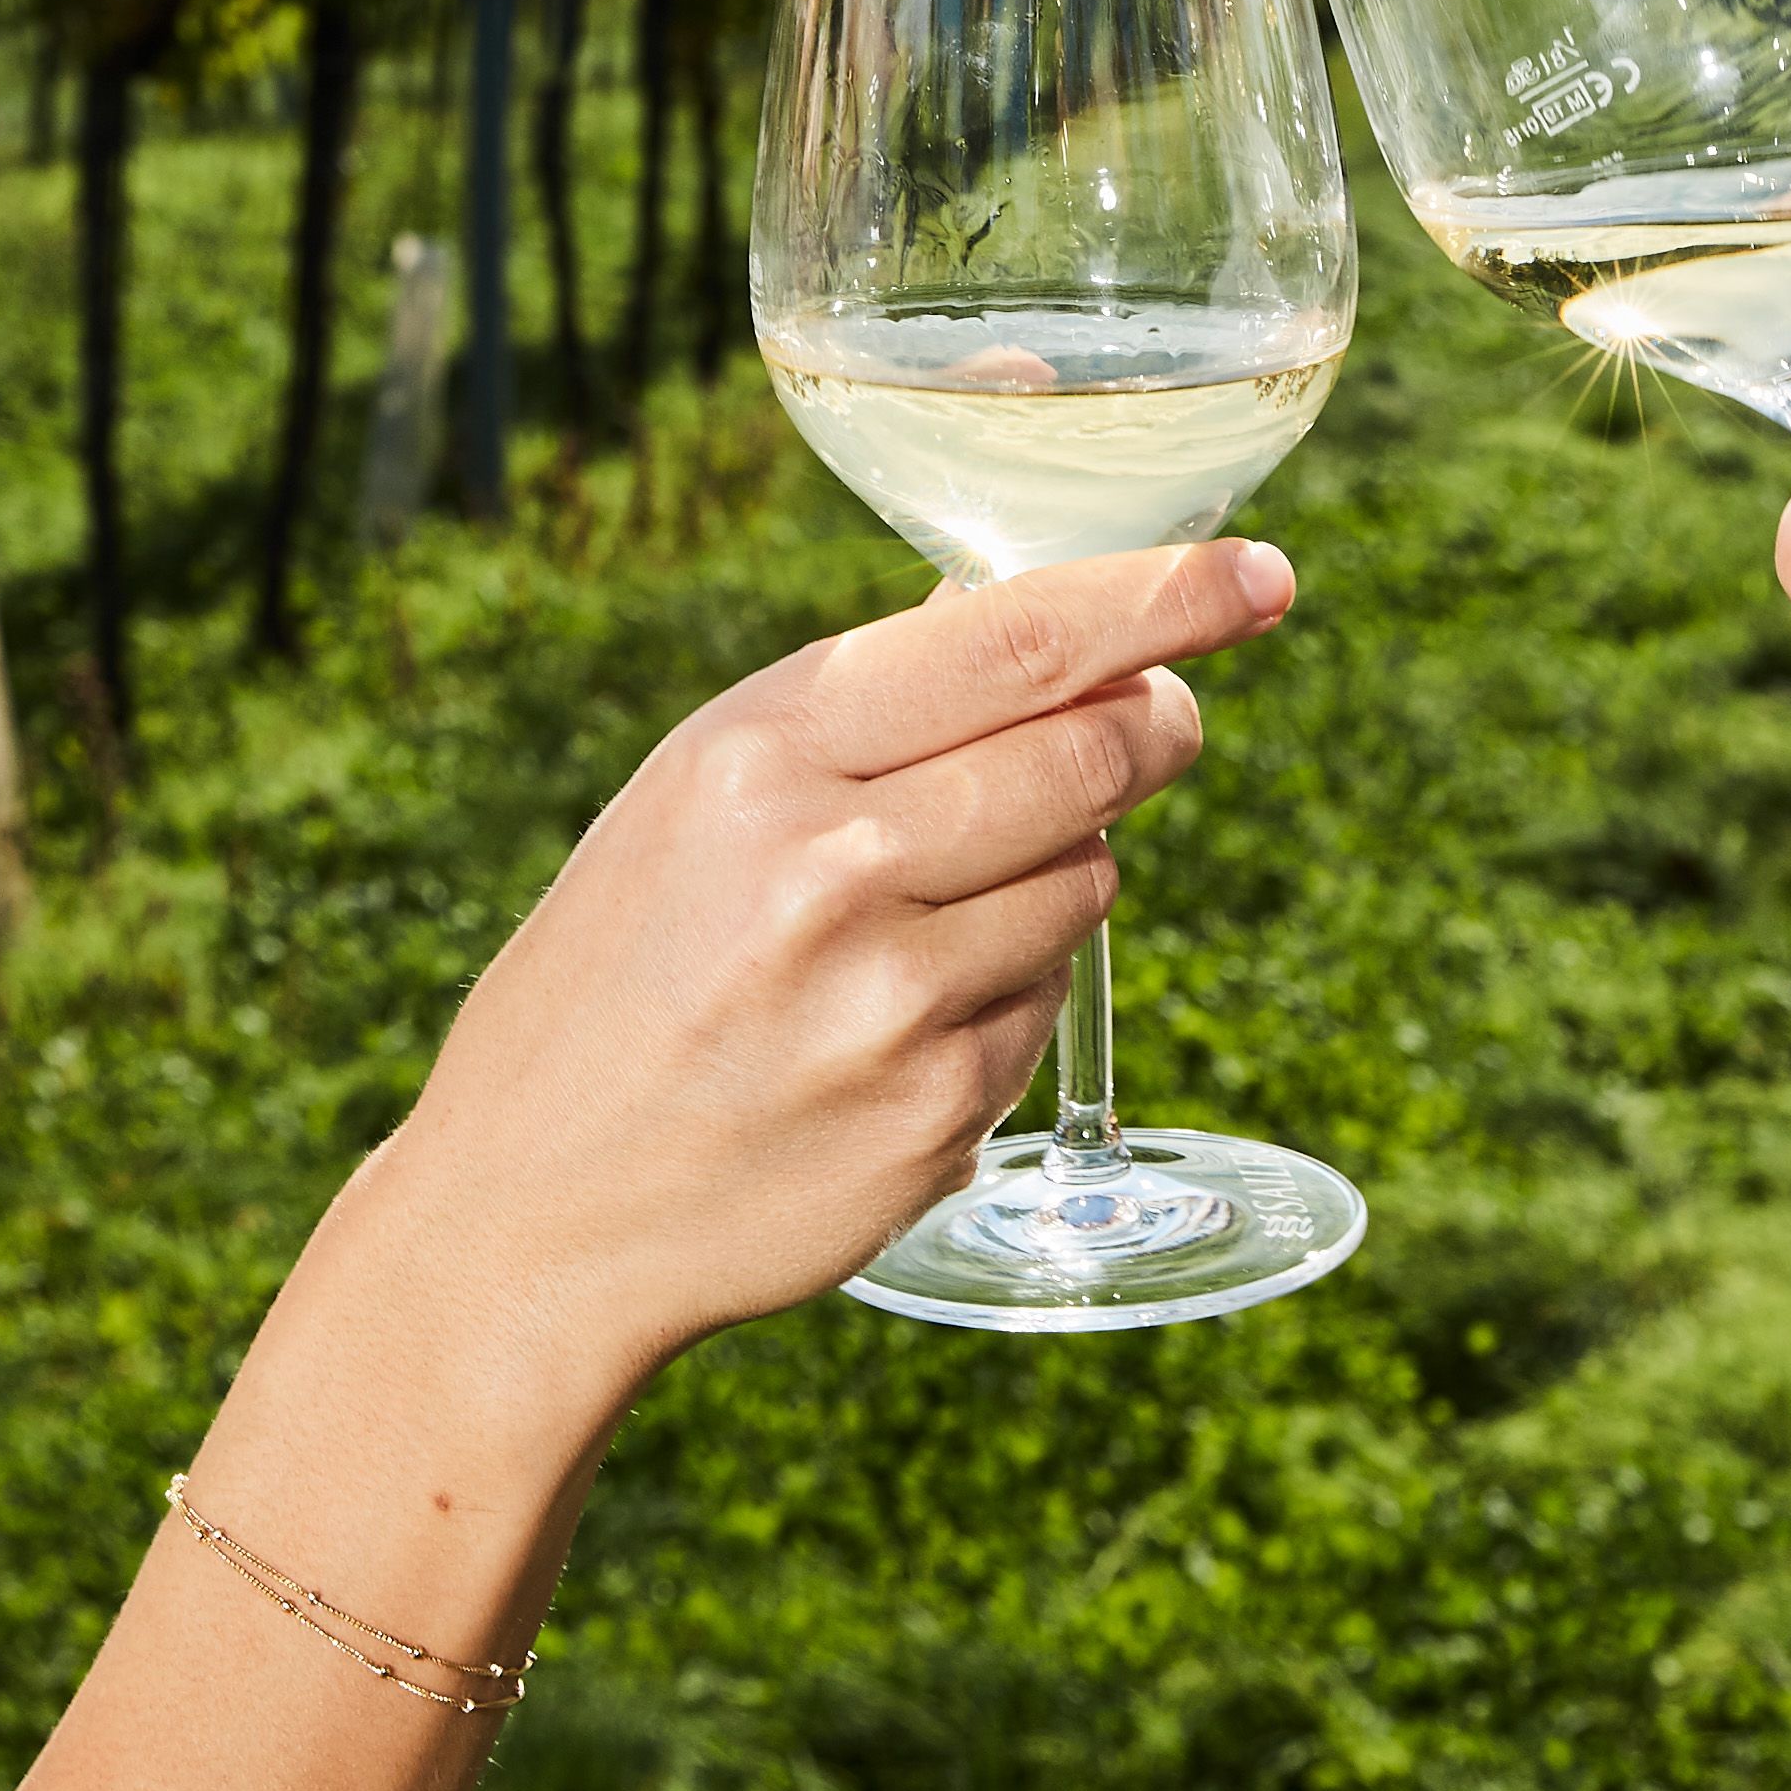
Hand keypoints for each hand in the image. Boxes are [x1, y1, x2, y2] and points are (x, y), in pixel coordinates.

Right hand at [385, 535, 1296, 1424]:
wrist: (533, 1214)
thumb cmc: (623, 974)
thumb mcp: (697, 796)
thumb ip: (870, 707)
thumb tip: (1065, 611)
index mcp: (761, 752)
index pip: (1024, 638)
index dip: (1167, 597)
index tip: (1257, 576)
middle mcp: (830, 866)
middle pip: (1094, 753)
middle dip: (1151, 728)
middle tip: (1161, 720)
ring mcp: (891, 1002)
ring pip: (1091, 881)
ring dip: (1062, 871)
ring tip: (936, 910)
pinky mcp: (938, 1116)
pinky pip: (1047, 1004)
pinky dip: (1010, 991)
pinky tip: (899, 1023)